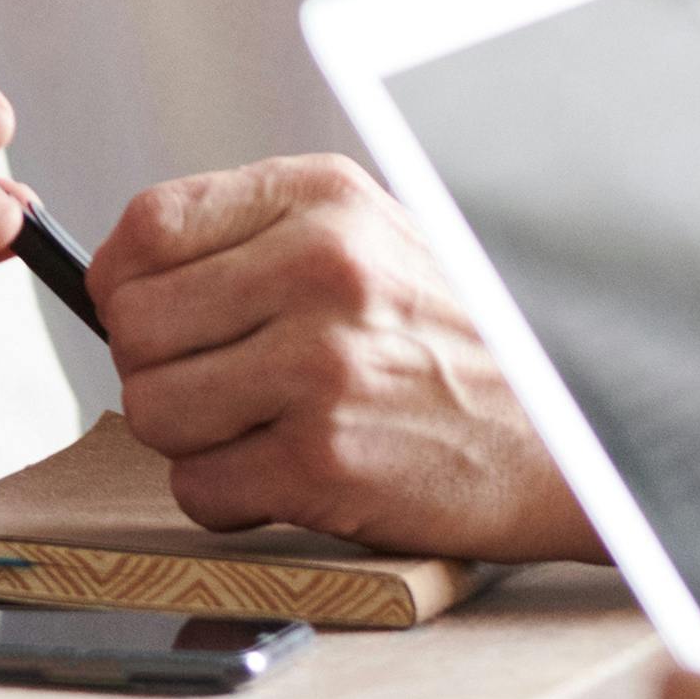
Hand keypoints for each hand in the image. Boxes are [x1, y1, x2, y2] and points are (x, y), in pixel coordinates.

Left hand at [79, 152, 591, 556]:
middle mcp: (320, 270)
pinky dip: (228, 498)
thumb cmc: (461, 340)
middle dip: (156, 368)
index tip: (147, 313)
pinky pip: (199, 488)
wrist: (574, 432)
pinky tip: (285, 478)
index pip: (149, 225)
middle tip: (215, 385)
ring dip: (190, 438)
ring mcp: (322, 366)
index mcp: (322, 200)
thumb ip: (256, 239)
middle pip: (134, 325)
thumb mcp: (371, 238)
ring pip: (152, 409)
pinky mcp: (325, 461)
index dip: (125, 281)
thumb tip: (125, 276)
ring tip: (257, 430)